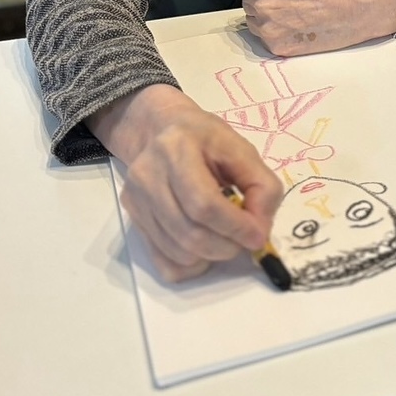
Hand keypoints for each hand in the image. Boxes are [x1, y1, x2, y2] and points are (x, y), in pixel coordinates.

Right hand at [87, 84, 282, 282]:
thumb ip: (261, 186)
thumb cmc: (205, 139)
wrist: (159, 131)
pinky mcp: (133, 220)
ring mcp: (136, 201)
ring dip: (213, 255)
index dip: (235, 227)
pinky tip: (205, 246)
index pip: (204, 204)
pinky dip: (192, 264)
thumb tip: (260, 230)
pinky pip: (164, 262)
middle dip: (227, 246)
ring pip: (178, 252)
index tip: (258, 236)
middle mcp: (148, 176)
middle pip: (190, 233)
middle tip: (245, 239)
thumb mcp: (241, 148)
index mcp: (177, 148)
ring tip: (227, 237)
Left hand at [237, 0, 395, 55]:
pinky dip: (275, 33)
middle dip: (261, 0)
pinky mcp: (276, 46)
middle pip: (247, 1)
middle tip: (285, 1)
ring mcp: (268, 28)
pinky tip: (294, 27)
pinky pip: (264, 38)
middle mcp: (263, 4)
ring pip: (253, 21)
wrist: (350, 11)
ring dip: (265, 18)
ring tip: (290, 15)